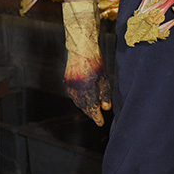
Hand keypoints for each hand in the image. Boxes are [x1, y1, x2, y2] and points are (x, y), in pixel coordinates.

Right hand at [62, 0, 110, 126]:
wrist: (81, 50)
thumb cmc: (95, 63)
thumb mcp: (104, 79)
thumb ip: (105, 94)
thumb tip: (106, 107)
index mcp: (88, 91)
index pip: (93, 110)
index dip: (97, 117)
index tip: (101, 123)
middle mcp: (78, 92)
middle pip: (85, 108)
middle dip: (91, 113)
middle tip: (97, 117)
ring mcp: (71, 88)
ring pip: (78, 103)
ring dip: (85, 108)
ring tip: (91, 110)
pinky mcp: (67, 83)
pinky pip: (74, 96)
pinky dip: (79, 100)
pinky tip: (84, 100)